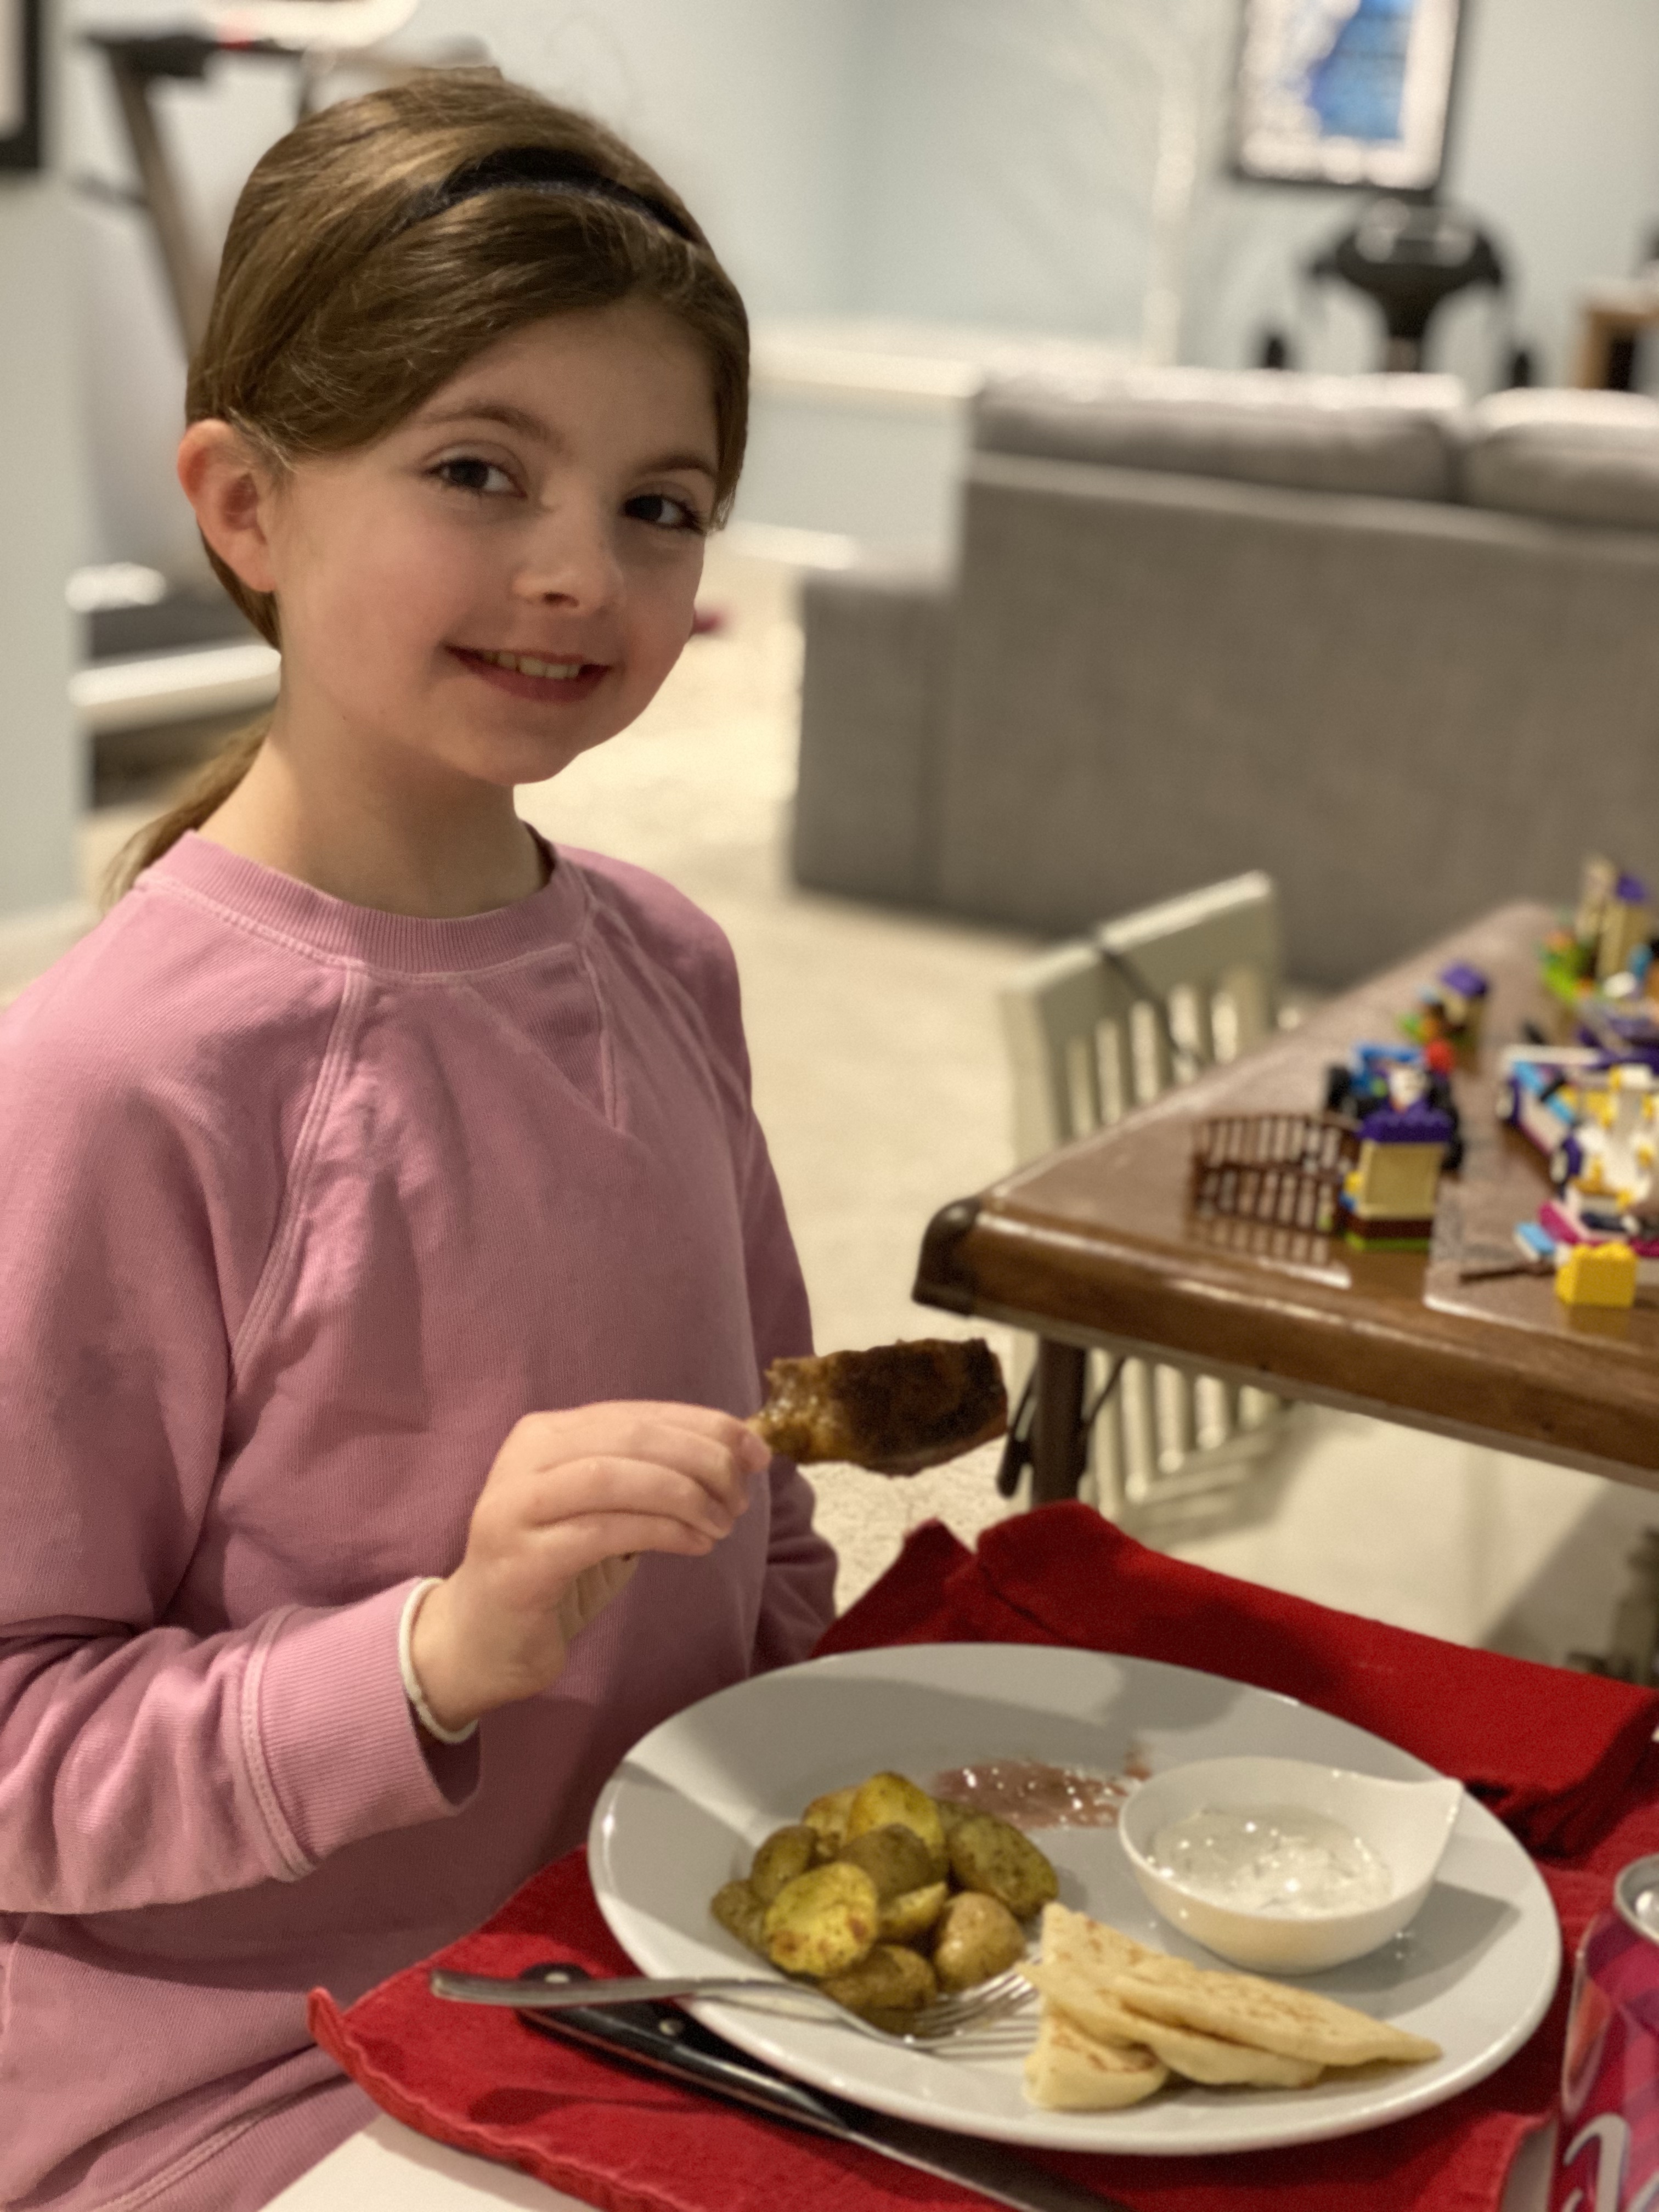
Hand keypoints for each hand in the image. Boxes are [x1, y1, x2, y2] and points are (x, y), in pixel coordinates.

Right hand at [408, 1402, 768, 1733]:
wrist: (480, 1639)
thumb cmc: (555, 1568)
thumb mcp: (605, 1509)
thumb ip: (650, 1474)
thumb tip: (736, 1453)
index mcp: (547, 1433)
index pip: (638, 1413)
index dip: (704, 1425)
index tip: (756, 1450)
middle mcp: (525, 1457)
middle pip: (629, 1436)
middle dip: (700, 1458)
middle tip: (740, 1495)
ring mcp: (515, 1506)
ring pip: (613, 1476)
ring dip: (683, 1494)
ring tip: (722, 1523)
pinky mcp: (520, 1558)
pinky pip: (603, 1530)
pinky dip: (661, 1532)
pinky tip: (696, 1544)